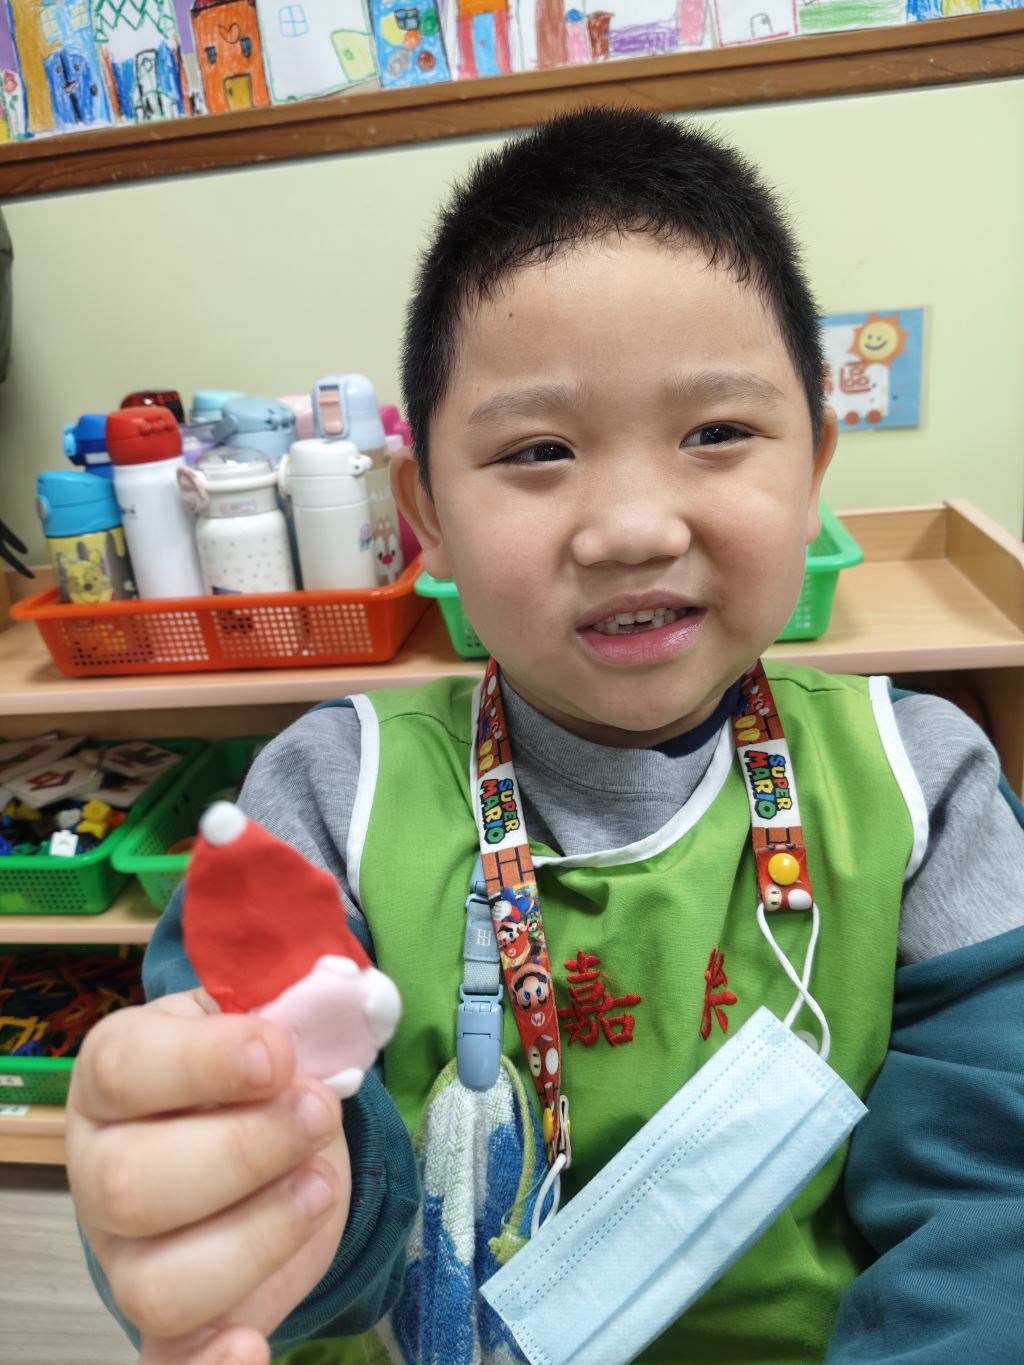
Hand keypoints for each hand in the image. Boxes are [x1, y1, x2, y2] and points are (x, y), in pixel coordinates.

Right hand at [66, 989, 349, 1364]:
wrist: (260, 1123)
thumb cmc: (258, 1066)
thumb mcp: (270, 1020)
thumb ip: (292, 1011)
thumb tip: (340, 1006)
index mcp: (115, 1076)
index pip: (125, 1069)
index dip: (204, 1063)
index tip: (279, 1055)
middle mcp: (101, 1167)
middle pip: (131, 1185)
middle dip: (245, 1150)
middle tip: (319, 1114)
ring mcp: (128, 1254)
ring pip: (158, 1283)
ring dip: (258, 1236)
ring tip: (320, 1185)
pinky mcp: (170, 1322)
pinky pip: (170, 1362)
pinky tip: (252, 1346)